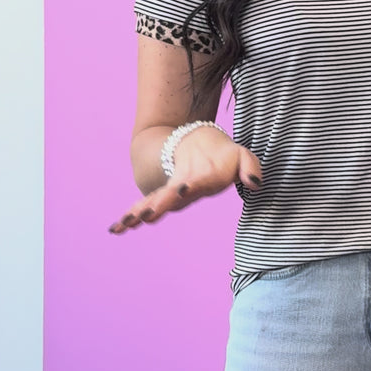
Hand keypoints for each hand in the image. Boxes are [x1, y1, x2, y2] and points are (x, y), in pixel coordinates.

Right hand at [108, 128, 263, 233]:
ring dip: (136, 213)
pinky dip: (130, 216)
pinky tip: (116, 229)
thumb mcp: (242, 156)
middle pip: (168, 195)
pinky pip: (145, 206)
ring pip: (151, 202)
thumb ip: (250, 168)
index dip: (189, 185)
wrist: (197, 140)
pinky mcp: (163, 197)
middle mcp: (183, 184)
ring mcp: (170, 191)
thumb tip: (254, 184)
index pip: (196, 181)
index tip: (181, 189)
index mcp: (203, 175)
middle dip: (159, 204)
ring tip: (122, 226)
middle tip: (147, 215)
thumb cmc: (224, 155)